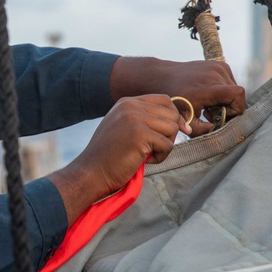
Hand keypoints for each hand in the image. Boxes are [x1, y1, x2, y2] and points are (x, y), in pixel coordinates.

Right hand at [48, 95, 185, 224]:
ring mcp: (134, 118)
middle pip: (171, 113)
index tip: (180, 131)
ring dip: (165, 146)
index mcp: (126, 102)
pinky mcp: (140, 134)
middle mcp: (131, 106)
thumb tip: (177, 120)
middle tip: (157, 148)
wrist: (92, 172)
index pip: (164, 100)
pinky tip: (146, 161)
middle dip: (171, 133)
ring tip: (149, 155)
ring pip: (172, 128)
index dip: (174, 115)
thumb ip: (142, 118)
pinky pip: (168, 144)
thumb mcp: (123, 127)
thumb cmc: (109, 155)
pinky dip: (161, 157)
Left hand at [108, 56, 245, 134]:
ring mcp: (217, 67)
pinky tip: (208, 97)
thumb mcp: (186, 120)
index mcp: (207, 87)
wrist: (162, 77)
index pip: (237, 95)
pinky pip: (229, 82)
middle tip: (210, 115)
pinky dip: (223, 91)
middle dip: (227, 108)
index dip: (236, 109)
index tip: (222, 117)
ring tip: (208, 106)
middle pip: (236, 96)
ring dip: (225, 100)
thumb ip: (204, 130)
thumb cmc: (173, 99)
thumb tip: (220, 133)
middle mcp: (215, 73)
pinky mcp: (218, 64)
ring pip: (234, 89)